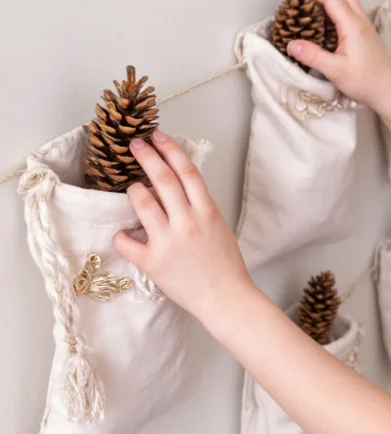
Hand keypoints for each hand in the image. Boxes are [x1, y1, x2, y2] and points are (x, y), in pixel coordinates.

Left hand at [113, 130, 255, 322]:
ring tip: (133, 190)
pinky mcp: (153, 261)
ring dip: (134, 191)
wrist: (226, 298)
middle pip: (162, 179)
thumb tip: (178, 190)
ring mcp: (169, 241)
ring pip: (142, 202)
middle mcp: (187, 221)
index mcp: (207, 211)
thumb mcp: (219, 227)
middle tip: (134, 145)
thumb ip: (200, 207)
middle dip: (146, 156)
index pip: (186, 171)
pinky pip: (126, 241)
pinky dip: (121, 235)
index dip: (170, 149)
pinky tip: (124, 233)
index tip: (157, 136)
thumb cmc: (226, 265)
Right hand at [288, 0, 390, 110]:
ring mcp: (363, 24)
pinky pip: (349, 5)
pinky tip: (325, 3)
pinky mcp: (364, 31)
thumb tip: (292, 44)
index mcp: (353, 25)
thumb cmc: (367, 82)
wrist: (390, 91)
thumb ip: (313, 56)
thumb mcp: (336, 71)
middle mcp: (360, 20)